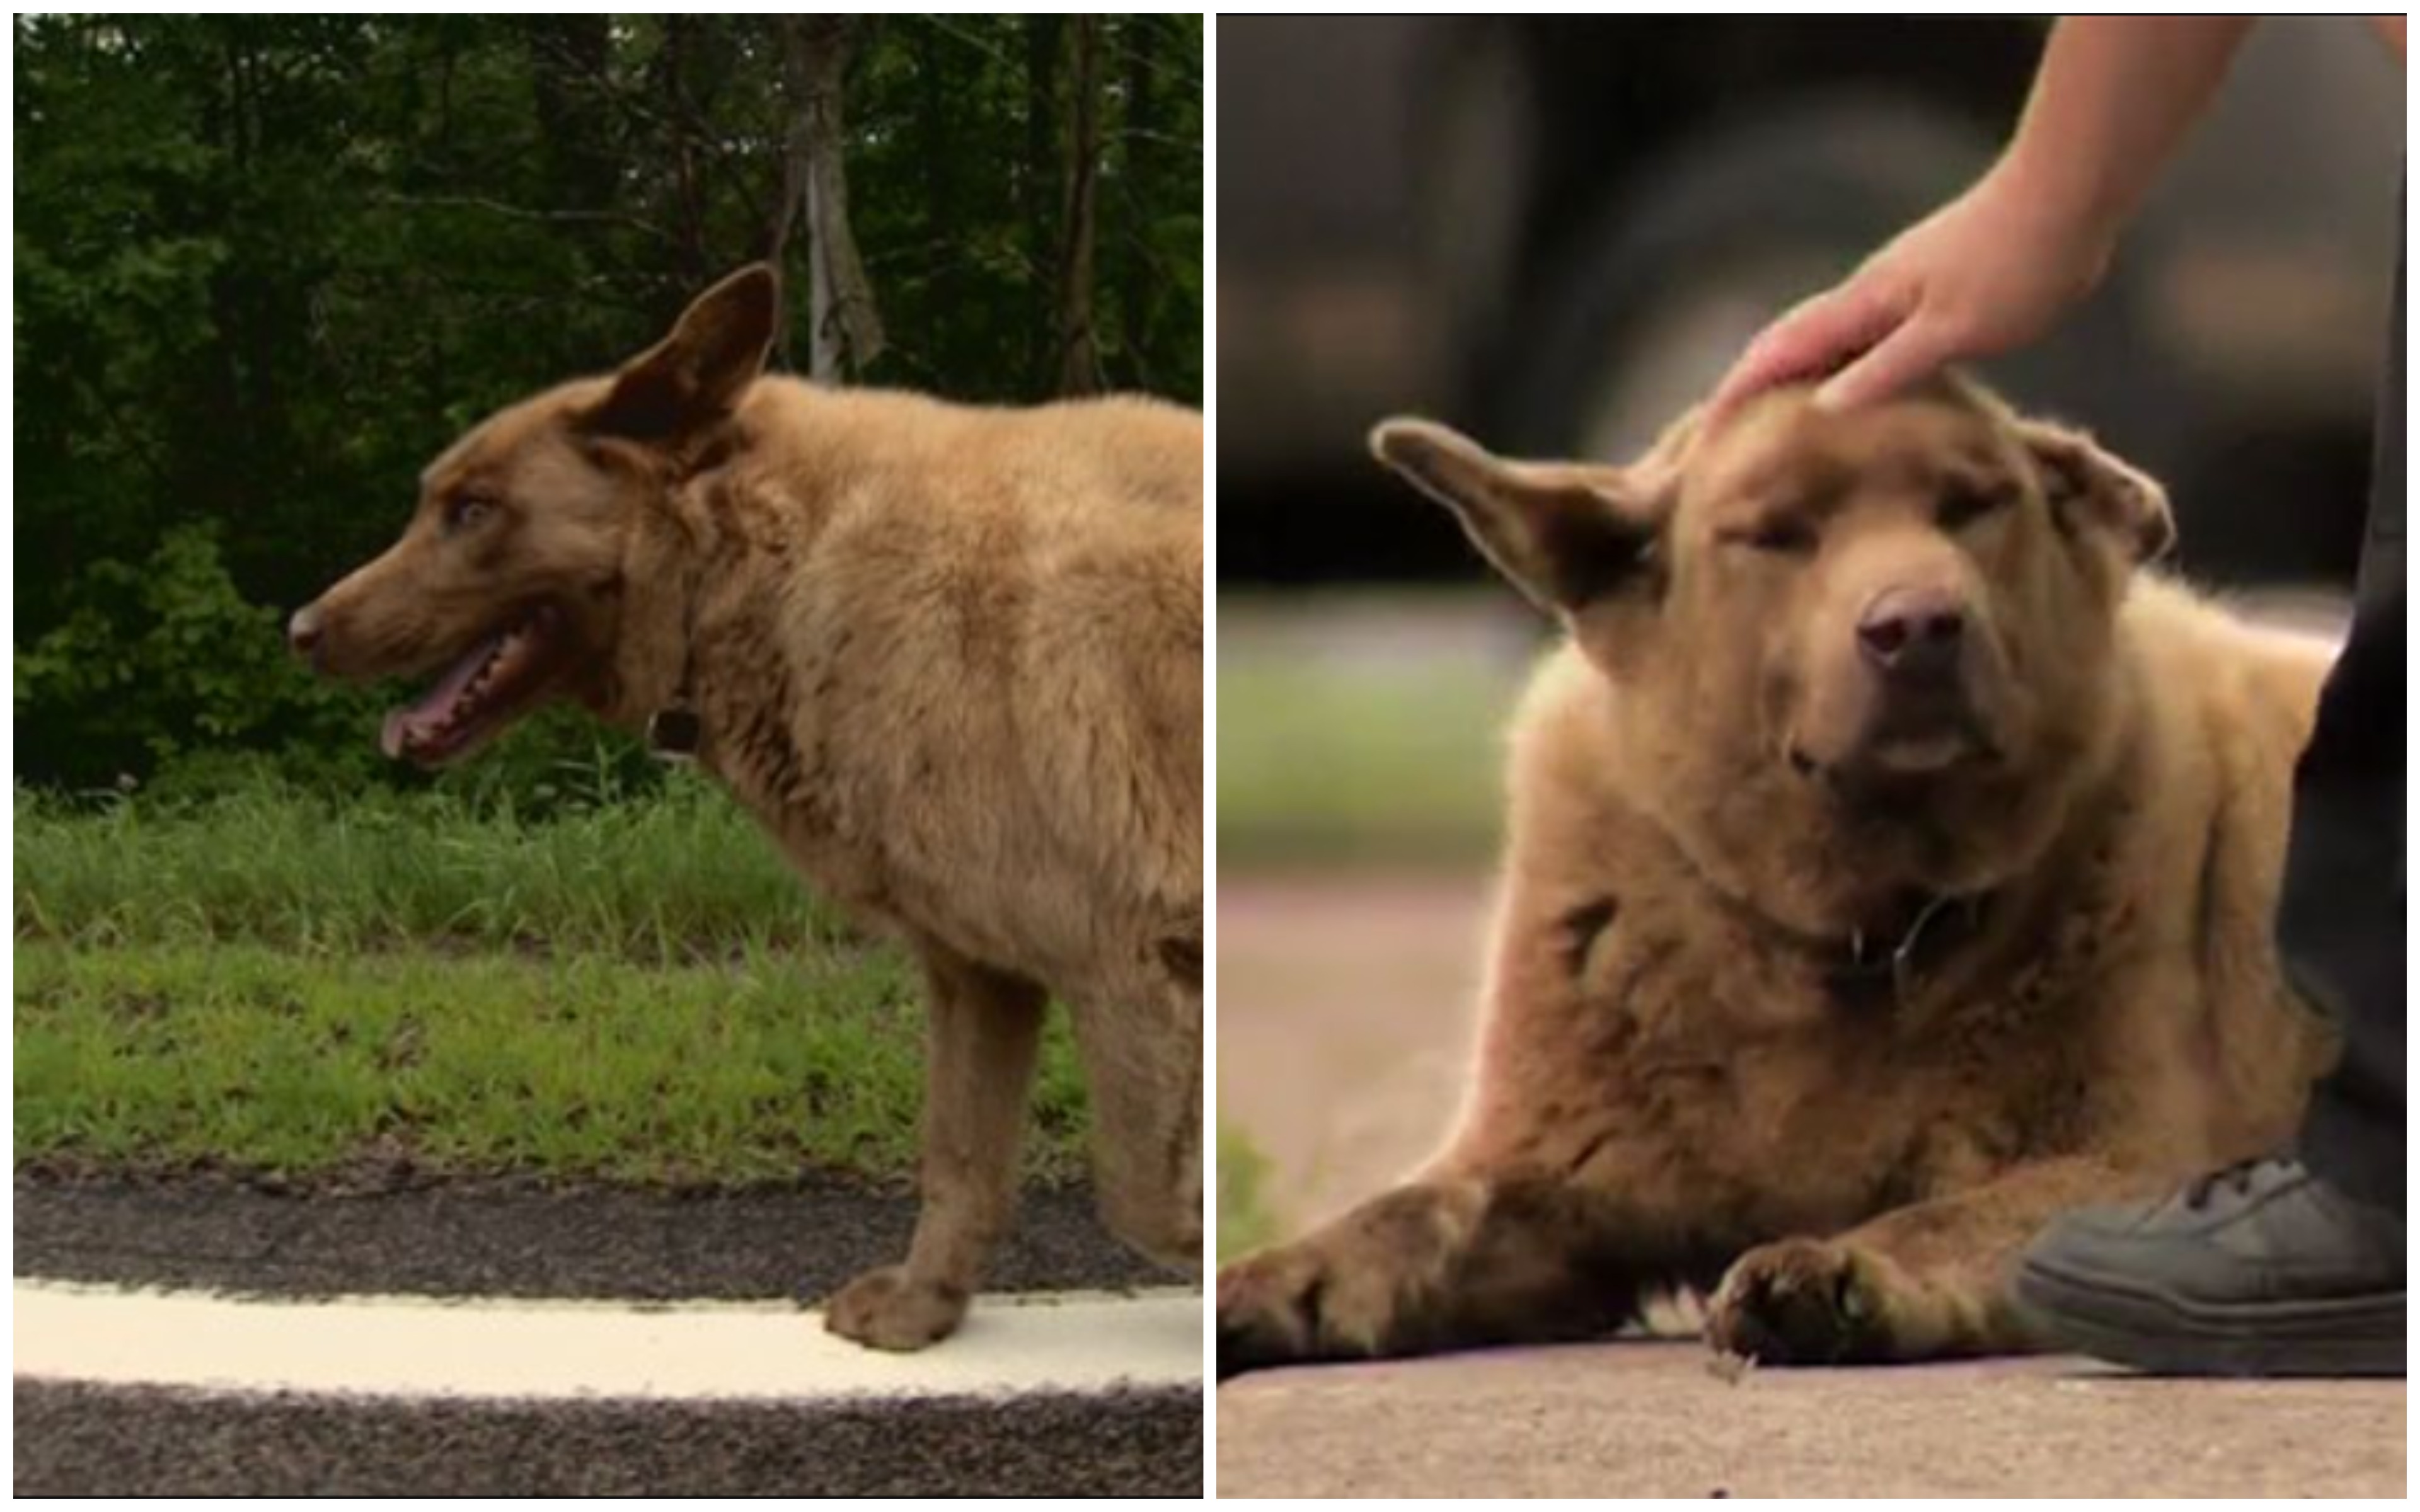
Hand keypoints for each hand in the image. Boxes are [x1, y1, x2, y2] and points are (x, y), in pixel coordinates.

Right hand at [1709, 160, 2119, 417]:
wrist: (2070, 195)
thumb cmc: (2018, 263)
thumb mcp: (1952, 331)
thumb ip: (1886, 370)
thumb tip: (1820, 409)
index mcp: (1864, 304)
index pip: (1779, 352)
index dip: (1735, 393)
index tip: (1703, 439)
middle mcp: (1869, 295)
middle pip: (1789, 344)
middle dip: (1748, 388)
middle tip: (1723, 441)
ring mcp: (1898, 293)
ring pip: (1825, 342)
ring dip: (1791, 380)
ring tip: (1774, 429)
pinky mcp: (1928, 296)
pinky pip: (1863, 342)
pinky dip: (1839, 371)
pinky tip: (1853, 396)